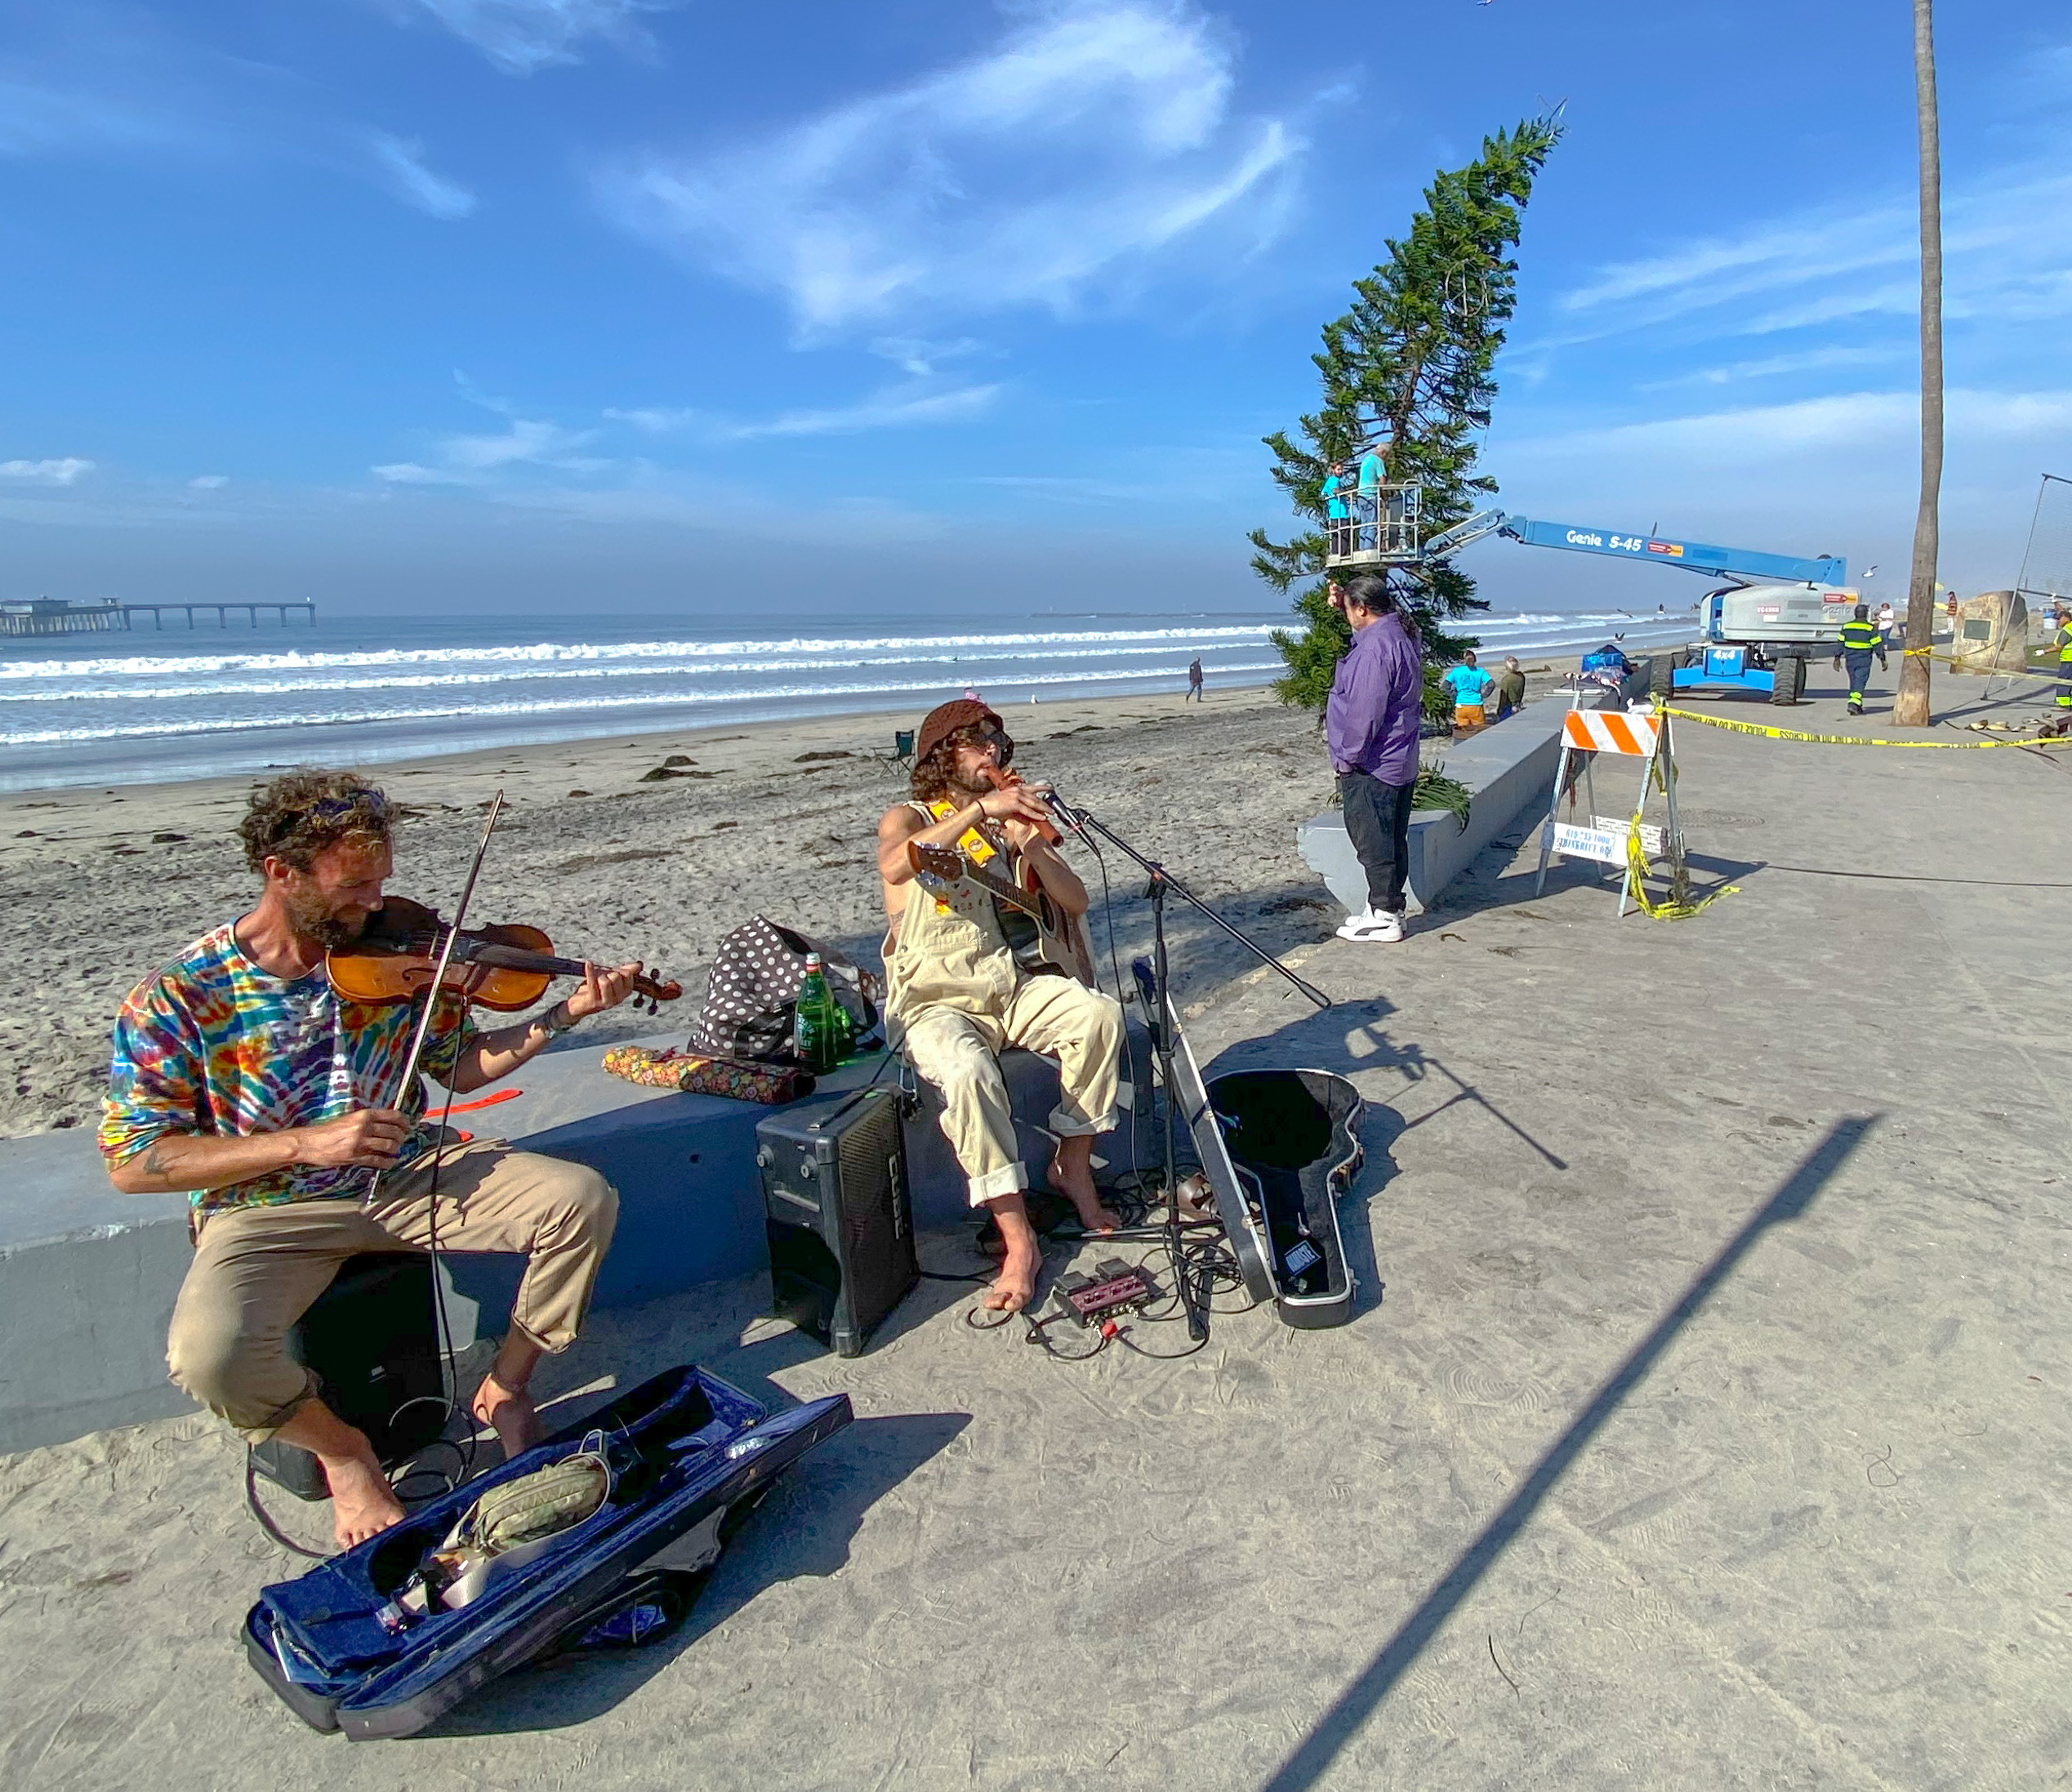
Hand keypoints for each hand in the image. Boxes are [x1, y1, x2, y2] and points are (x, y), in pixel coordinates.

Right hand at [295, 1108, 413, 1168]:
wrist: (311, 1142)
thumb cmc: (330, 1130)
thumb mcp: (351, 1119)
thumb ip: (369, 1120)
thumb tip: (388, 1124)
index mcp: (364, 1115)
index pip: (394, 1116)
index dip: (405, 1122)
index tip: (408, 1126)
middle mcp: (364, 1127)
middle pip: (394, 1132)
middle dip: (402, 1137)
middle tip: (402, 1140)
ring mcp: (360, 1142)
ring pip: (389, 1146)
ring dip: (396, 1149)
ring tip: (395, 1150)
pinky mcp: (355, 1157)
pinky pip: (378, 1160)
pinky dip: (388, 1162)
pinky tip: (390, 1162)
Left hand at [563, 960, 640, 1019]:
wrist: (579, 1005)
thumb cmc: (596, 990)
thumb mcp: (612, 978)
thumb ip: (625, 971)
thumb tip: (639, 965)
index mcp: (625, 993)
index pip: (627, 974)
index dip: (618, 969)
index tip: (610, 972)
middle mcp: (618, 999)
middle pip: (616, 976)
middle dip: (607, 972)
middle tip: (600, 977)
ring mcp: (606, 1002)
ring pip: (605, 981)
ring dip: (597, 976)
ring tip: (594, 981)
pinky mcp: (593, 1002)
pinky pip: (592, 983)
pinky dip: (590, 971)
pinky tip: (589, 963)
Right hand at [976, 782, 1051, 829]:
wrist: (984, 806)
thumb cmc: (994, 806)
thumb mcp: (1009, 809)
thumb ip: (1019, 813)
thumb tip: (1027, 820)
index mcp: (1016, 789)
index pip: (1032, 787)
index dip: (1042, 787)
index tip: (1050, 788)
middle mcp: (1018, 791)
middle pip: (1035, 797)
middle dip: (1045, 803)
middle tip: (1052, 808)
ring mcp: (1017, 796)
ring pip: (1034, 803)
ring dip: (1043, 809)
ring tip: (1051, 813)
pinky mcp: (1015, 804)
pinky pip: (1028, 811)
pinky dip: (1036, 815)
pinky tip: (1042, 818)